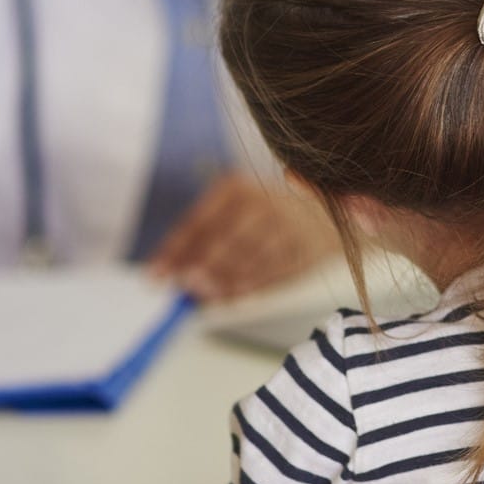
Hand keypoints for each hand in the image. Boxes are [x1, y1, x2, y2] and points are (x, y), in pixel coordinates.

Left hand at [148, 173, 338, 302]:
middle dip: (202, 266)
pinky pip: (272, 271)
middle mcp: (262, 202)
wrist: (326, 213)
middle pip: (225, 239)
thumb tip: (167, 272)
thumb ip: (201, 239)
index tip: (157, 275)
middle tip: (185, 287)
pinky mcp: (304, 247)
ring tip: (205, 296)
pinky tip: (232, 295)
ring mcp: (286, 225)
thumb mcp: (233, 211)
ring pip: (249, 257)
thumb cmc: (266, 215)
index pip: (198, 221)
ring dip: (224, 280)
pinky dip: (250, 285)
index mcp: (236, 188)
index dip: (175, 250)